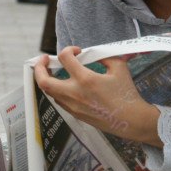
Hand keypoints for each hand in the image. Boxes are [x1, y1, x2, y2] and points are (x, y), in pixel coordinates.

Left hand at [34, 47, 162, 146]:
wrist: (131, 120)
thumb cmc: (127, 94)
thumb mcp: (119, 67)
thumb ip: (103, 56)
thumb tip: (92, 53)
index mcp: (86, 79)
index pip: (65, 58)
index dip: (68, 50)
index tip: (76, 51)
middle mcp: (74, 93)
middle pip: (44, 81)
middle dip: (39, 68)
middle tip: (43, 60)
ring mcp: (73, 105)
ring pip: (49, 91)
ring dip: (48, 79)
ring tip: (52, 71)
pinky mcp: (74, 114)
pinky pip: (59, 100)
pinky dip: (57, 90)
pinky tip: (64, 85)